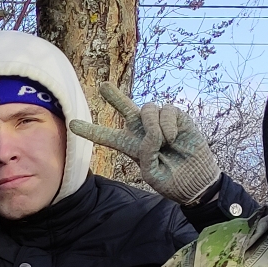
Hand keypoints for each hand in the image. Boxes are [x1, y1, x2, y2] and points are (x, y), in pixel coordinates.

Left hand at [71, 86, 220, 206]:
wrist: (195, 179)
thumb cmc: (170, 180)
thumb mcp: (151, 173)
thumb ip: (146, 152)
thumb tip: (152, 131)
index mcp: (130, 146)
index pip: (106, 136)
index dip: (90, 130)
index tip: (72, 125)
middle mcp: (142, 130)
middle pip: (125, 108)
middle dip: (114, 95)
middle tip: (103, 85)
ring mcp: (159, 122)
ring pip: (148, 109)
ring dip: (153, 125)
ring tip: (163, 143)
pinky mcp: (177, 117)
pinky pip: (167, 111)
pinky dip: (168, 125)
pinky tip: (174, 138)